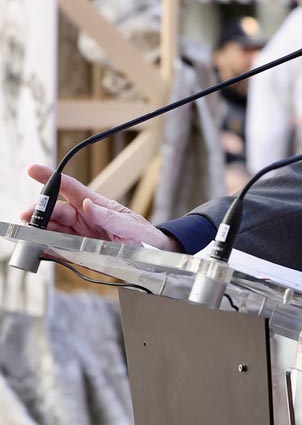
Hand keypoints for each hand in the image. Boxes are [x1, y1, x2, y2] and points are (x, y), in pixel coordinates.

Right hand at [22, 164, 180, 251]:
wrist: (152, 255)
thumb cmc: (142, 235)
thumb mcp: (129, 225)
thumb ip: (108, 216)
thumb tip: (87, 204)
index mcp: (96, 205)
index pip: (70, 187)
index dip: (51, 178)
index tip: (33, 169)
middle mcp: (85, 217)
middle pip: (57, 210)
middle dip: (39, 211)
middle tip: (27, 216)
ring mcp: (81, 233)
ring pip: (54, 228)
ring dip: (40, 229)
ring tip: (30, 232)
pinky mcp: (80, 250)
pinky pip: (60, 248)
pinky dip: (48, 248)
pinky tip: (40, 249)